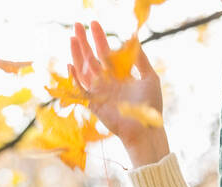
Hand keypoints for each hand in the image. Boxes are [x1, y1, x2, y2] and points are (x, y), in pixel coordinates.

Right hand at [68, 21, 168, 167]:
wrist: (146, 128)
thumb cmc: (150, 105)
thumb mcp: (149, 76)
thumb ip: (140, 59)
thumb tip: (134, 38)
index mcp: (119, 75)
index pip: (105, 52)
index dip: (99, 38)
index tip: (94, 23)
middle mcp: (107, 82)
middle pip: (91, 58)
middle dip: (84, 42)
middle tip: (77, 25)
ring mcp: (99, 93)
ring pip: (84, 70)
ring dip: (77, 54)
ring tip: (73, 38)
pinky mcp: (94, 104)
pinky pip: (81, 90)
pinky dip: (74, 78)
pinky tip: (71, 64)